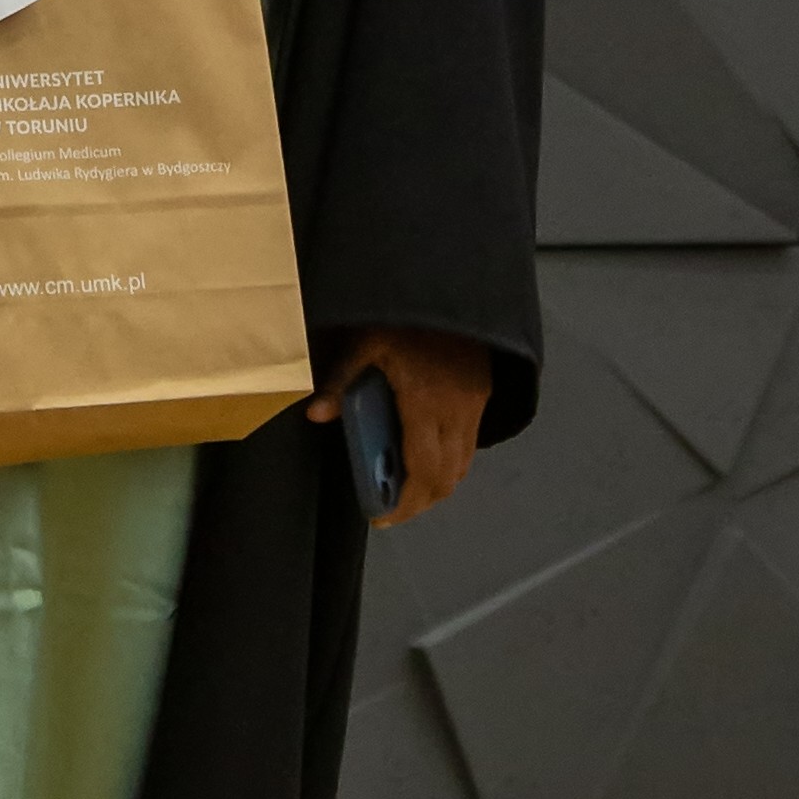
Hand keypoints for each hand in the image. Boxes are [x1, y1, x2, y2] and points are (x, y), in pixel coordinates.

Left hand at [309, 327, 490, 522]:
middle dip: (419, 501)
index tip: (383, 517)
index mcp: (427, 403)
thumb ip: (342, 380)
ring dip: (437, 483)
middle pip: (446, 477)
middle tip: (391, 508)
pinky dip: (450, 460)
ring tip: (407, 487)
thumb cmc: (406, 313)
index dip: (406, 503)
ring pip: (462, 463)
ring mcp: (475, 404)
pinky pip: (469, 442)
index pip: (423, 471)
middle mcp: (457, 411)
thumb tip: (316, 414)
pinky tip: (427, 453)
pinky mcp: (482, 393)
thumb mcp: (366, 340)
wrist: (454, 281)